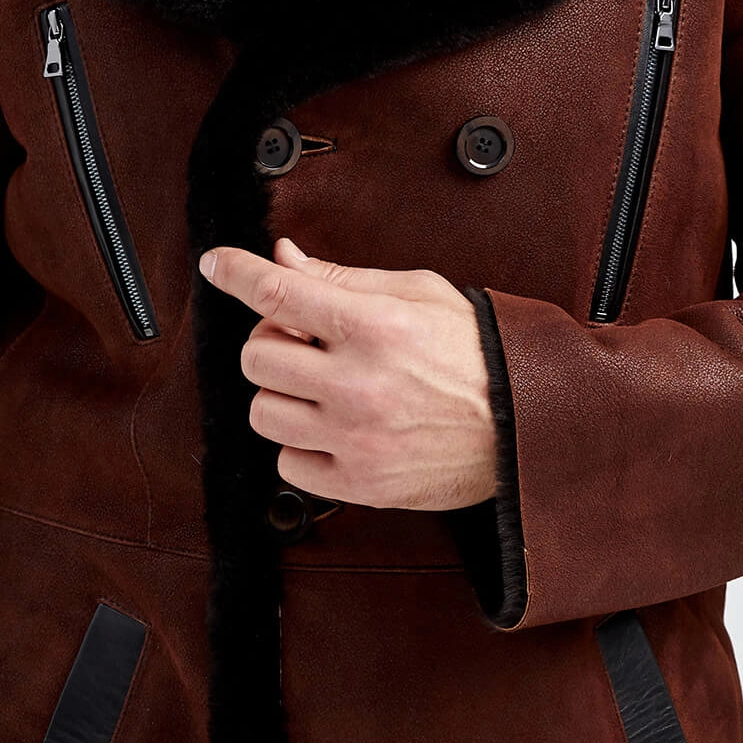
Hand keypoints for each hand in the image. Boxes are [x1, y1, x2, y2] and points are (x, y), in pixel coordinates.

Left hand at [199, 234, 497, 509]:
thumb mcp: (418, 293)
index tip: (215, 265)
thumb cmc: (478, 354)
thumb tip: (284, 259)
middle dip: (274, 344)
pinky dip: (301, 446)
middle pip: (257, 357)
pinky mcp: (359, 483)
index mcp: (375, 326)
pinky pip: (287, 463)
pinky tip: (335, 429)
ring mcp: (356, 438)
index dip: (236, 273)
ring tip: (323, 390)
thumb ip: (343, 278)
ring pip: (263, 412)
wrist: (527, 425)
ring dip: (283, 396)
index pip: (278, 292)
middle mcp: (359, 384)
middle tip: (306, 344)